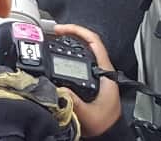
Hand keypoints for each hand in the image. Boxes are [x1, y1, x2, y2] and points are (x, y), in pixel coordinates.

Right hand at [52, 24, 121, 138]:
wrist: (109, 136)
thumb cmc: (105, 126)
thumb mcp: (88, 115)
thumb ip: (74, 101)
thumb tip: (59, 88)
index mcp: (105, 73)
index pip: (94, 41)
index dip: (77, 30)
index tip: (60, 30)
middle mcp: (102, 71)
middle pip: (87, 42)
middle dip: (68, 34)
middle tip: (52, 32)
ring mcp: (97, 74)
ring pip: (83, 50)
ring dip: (68, 43)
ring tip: (53, 40)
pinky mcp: (90, 80)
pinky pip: (79, 60)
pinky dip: (67, 54)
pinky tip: (58, 57)